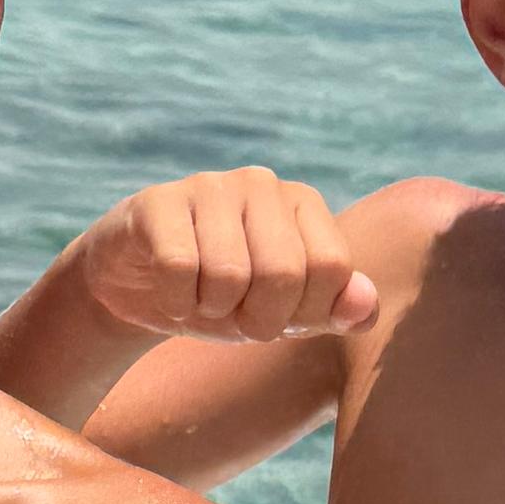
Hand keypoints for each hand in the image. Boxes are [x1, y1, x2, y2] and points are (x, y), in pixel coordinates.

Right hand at [70, 172, 374, 350]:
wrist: (138, 289)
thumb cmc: (223, 298)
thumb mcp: (285, 313)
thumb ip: (333, 309)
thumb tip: (366, 306)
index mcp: (303, 204)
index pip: (332, 269)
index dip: (305, 314)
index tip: (278, 318)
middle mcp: (262, 184)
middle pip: (284, 273)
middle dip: (258, 319)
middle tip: (234, 315)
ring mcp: (209, 185)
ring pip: (229, 274)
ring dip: (211, 310)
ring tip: (201, 298)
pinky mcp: (159, 202)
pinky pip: (180, 269)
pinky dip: (175, 300)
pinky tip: (169, 290)